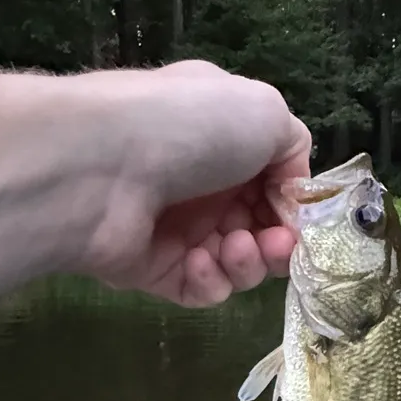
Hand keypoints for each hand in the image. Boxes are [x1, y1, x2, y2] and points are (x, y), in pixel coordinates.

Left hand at [76, 60, 311, 306]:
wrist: (99, 164)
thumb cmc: (190, 126)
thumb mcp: (267, 111)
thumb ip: (294, 150)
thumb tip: (289, 193)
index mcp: (223, 133)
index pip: (272, 179)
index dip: (293, 203)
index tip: (301, 217)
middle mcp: (200, 178)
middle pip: (260, 225)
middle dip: (279, 239)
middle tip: (277, 243)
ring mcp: (174, 225)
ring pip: (235, 261)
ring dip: (250, 261)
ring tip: (235, 247)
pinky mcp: (150, 269)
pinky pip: (199, 288)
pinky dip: (211, 280)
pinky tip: (201, 262)